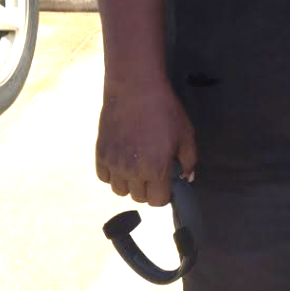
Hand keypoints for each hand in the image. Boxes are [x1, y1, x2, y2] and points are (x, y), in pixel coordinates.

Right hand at [95, 77, 197, 207]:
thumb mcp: (186, 134)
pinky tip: (122, 161)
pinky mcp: (100, 154)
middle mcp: (133, 172)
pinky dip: (112, 174)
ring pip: (120, 190)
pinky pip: (104, 177)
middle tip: (153, 172)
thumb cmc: (165, 110)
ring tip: (137, 167)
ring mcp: (114, 164)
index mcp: (157, 169)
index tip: (167, 182)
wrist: (135, 89)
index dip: (164, 194)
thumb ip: (189, 160)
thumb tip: (187, 178)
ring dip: (129, 183)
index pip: (158, 201)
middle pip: (139, 198)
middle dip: (148, 189)